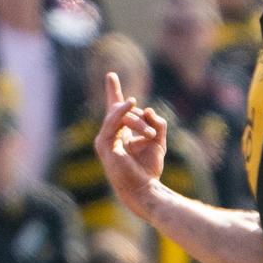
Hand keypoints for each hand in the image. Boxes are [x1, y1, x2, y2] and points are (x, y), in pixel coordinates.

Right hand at [94, 72, 167, 213]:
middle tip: (152, 135)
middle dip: (140, 119)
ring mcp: (105, 139)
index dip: (112, 90)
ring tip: (150, 136)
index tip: (111, 75)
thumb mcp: (158, 140)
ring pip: (119, 116)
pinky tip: (130, 104)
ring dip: (137, 123)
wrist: (144, 188)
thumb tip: (148, 109)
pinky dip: (121, 113)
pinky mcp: (104, 145)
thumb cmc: (149, 167)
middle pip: (121, 110)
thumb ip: (156, 122)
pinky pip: (112, 124)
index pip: (115, 107)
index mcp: (121, 132)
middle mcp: (110, 134)